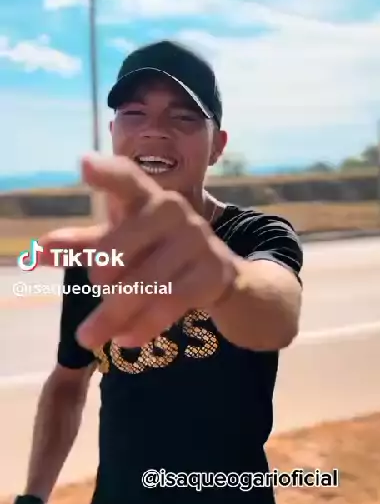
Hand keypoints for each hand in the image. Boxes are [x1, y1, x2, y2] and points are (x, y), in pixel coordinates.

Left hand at [39, 154, 239, 347]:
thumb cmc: (157, 252)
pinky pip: (170, 303)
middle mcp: (173, 211)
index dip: (106, 173)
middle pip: (120, 248)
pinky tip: (125, 338)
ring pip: (144, 283)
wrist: (220, 276)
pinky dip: (143, 325)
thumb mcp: (119, 246)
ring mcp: (197, 240)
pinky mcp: (213, 272)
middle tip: (92, 289)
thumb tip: (35, 253)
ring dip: (113, 314)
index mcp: (146, 197)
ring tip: (89, 337)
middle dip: (101, 277)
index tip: (84, 164)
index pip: (126, 178)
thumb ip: (80, 247)